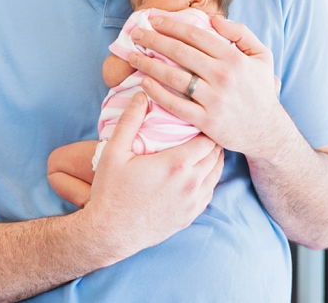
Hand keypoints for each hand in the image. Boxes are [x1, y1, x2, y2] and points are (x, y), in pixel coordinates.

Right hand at [83, 92, 223, 259]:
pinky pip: (210, 193)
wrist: (110, 233)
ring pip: (216, 175)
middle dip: (213, 140)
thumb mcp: (114, 151)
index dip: (207, 126)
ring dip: (214, 159)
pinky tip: (199, 172)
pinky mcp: (189, 217)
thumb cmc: (110, 190)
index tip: (199, 118)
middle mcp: (191, 184)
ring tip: (205, 147)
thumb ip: (130, 120)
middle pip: (216, 155)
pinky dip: (209, 179)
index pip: (208, 139)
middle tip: (205, 128)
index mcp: (176, 165)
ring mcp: (192, 203)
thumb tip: (141, 94)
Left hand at [127, 15, 288, 160]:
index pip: (195, 35)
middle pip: (180, 53)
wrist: (267, 131)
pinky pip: (176, 105)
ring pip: (174, 77)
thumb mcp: (262, 56)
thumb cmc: (260, 90)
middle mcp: (224, 77)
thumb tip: (214, 19)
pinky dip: (157, 93)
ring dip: (149, 64)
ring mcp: (215, 100)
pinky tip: (143, 83)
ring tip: (132, 56)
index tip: (153, 20)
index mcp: (234, 58)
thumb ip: (241, 33)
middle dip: (153, 40)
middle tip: (135, 34)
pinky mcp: (207, 121)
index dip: (171, 25)